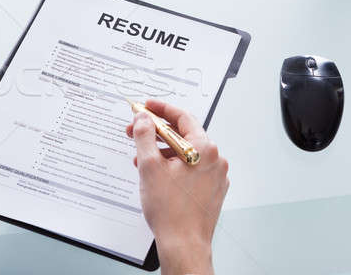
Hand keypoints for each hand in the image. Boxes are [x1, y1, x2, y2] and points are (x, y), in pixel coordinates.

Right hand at [126, 100, 228, 274]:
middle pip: (182, 134)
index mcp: (204, 149)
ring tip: (140, 158)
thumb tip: (143, 119)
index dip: (160, 109)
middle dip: (156, 133)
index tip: (145, 106)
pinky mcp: (211, 189)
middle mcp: (214, 160)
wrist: (183, 244)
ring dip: (162, 151)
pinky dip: (172, 165)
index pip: (182, 117)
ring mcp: (215, 176)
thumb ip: (144, 136)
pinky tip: (155, 173)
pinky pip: (190, 168)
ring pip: (185, 152)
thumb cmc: (171, 211)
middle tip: (135, 132)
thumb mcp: (149, 166)